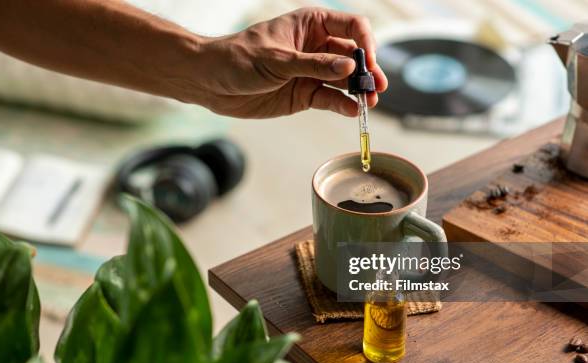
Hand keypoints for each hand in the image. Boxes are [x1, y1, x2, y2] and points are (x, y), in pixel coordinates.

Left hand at [180, 8, 386, 118]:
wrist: (210, 82)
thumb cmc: (238, 58)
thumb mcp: (277, 60)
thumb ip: (314, 65)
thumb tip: (349, 67)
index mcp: (311, 25)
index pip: (351, 27)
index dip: (366, 43)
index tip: (369, 62)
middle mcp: (316, 48)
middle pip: (353, 56)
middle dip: (367, 71)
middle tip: (377, 88)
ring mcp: (312, 72)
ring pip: (344, 81)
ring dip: (358, 91)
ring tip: (369, 103)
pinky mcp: (304, 95)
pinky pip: (329, 99)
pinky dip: (341, 105)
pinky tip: (351, 111)